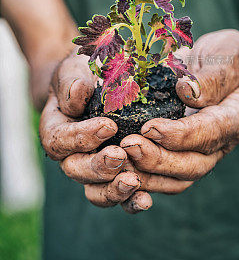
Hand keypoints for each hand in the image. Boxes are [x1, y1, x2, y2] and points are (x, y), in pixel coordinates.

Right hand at [40, 51, 151, 212]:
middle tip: (120, 155)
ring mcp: (93, 168)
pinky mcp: (115, 175)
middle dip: (98, 166)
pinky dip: (131, 201)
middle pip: (77, 170)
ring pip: (97, 191)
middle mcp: (71, 155)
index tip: (109, 125)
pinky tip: (146, 199)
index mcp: (56, 130)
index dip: (82, 137)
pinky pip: (119, 195)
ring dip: (115, 190)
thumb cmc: (81, 77)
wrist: (94, 85)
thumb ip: (71, 83)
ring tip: (135, 182)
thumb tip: (77, 93)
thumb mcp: (73, 71)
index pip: (60, 141)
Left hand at [120, 30, 238, 189]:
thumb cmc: (227, 56)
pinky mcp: (181, 153)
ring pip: (178, 179)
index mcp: (234, 117)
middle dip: (158, 160)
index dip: (180, 135)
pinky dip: (143, 177)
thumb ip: (211, 77)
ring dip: (147, 175)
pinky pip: (165, 177)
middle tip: (128, 145)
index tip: (150, 128)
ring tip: (120, 160)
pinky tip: (120, 169)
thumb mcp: (226, 56)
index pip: (210, 132)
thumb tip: (186, 91)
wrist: (223, 65)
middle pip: (193, 166)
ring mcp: (200, 151)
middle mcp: (219, 142)